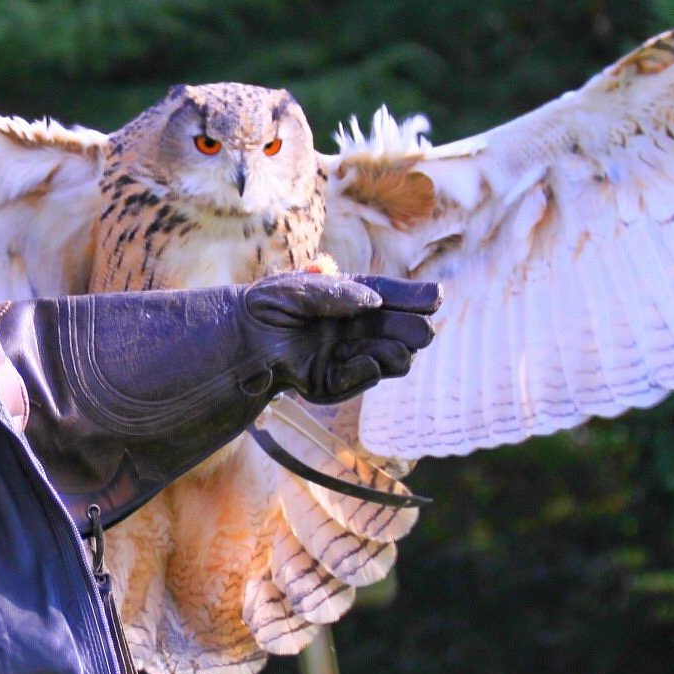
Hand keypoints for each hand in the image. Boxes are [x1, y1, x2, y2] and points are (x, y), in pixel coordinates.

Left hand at [241, 272, 440, 402]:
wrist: (237, 339)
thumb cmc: (266, 305)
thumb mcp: (298, 290)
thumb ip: (335, 294)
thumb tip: (373, 302)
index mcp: (352, 300)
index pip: (392, 298)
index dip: (414, 298)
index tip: (436, 297)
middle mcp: (355, 329)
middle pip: (400, 331)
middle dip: (414, 331)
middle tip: (423, 331)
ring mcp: (344, 357)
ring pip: (390, 359)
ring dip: (397, 353)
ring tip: (398, 348)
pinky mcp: (329, 383)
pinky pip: (358, 380)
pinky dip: (366, 371)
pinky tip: (369, 362)